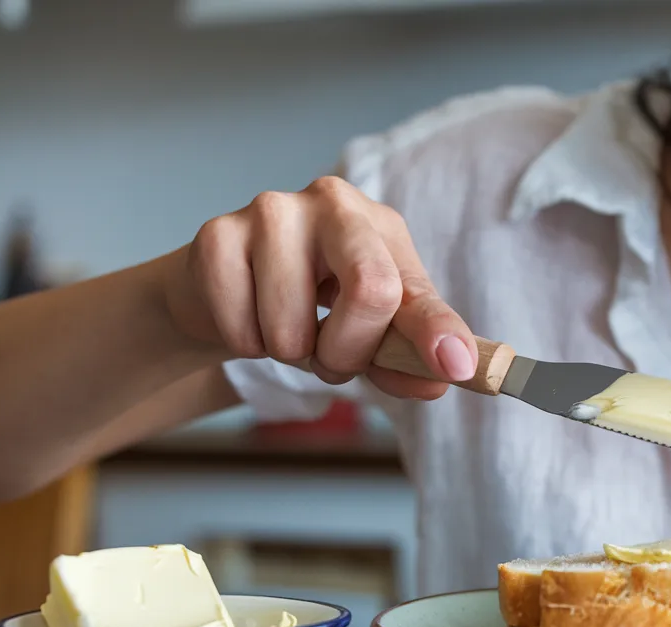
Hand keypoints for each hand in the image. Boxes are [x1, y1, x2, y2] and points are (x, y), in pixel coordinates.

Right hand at [162, 176, 474, 399]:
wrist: (229, 289)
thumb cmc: (313, 305)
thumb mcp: (372, 331)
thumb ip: (408, 357)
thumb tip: (444, 377)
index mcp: (382, 227)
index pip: (416, 289)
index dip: (436, 331)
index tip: (453, 367)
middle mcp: (334, 204)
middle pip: (371, 290)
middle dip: (349, 352)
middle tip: (331, 359)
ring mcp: (272, 211)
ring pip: (294, 328)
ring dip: (291, 354)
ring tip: (285, 329)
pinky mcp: (217, 235)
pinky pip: (242, 331)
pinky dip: (246, 345)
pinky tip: (249, 316)